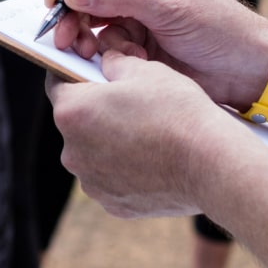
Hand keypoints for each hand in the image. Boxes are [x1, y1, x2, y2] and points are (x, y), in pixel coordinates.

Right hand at [44, 0, 267, 108]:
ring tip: (81, 51)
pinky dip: (99, 52)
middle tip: (60, 32)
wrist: (242, 68)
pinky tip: (115, 61)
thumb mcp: (167, 6)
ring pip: (86, 17)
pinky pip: (100, 42)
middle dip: (68, 9)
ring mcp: (129, 11)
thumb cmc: (217, 25)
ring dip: (80, 34)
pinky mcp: (130, 40)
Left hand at [47, 50, 229, 218]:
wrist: (210, 163)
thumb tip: (107, 62)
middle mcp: (73, 152)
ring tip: (147, 133)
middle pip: (76, 122)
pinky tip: (153, 159)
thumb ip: (114, 63)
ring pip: (94, 153)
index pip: (57, 83)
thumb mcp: (144, 70)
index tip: (89, 72)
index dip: (73, 73)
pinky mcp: (113, 204)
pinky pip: (112, 179)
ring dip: (110, 142)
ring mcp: (92, 182)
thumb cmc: (177, 112)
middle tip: (129, 103)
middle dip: (96, 111)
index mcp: (72, 113)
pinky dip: (126, 169)